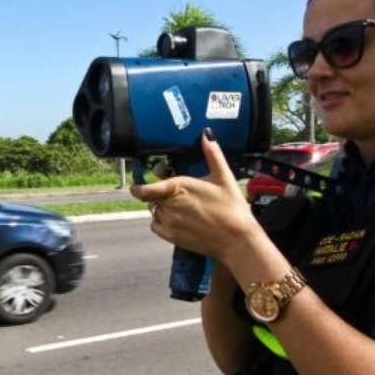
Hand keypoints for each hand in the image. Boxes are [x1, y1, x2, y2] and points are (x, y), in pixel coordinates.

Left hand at [129, 129, 258, 259]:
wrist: (236, 240)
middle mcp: (169, 206)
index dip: (139, 188)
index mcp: (178, 187)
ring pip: (155, 212)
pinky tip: (180, 220)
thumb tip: (207, 134)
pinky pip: (156, 227)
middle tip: (177, 195)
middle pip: (153, 198)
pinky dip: (162, 223)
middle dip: (160, 195)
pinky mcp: (172, 237)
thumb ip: (213, 155)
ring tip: (183, 208)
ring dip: (163, 208)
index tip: (138, 186)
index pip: (145, 190)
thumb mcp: (224, 177)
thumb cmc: (232, 208)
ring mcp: (170, 222)